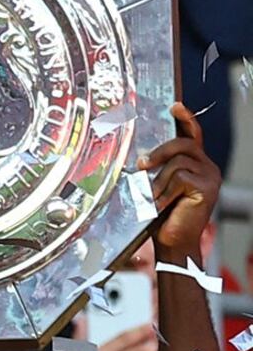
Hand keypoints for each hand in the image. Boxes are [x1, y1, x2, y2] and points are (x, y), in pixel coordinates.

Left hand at [142, 102, 221, 256]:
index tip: (174, 106)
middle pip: (182, 144)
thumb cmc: (163, 218)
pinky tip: (162, 205)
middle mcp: (207, 167)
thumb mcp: (160, 188)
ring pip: (178, 162)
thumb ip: (159, 170)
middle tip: (141, 164)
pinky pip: (179, 178)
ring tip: (153, 199)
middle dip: (159, 152)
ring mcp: (209, 176)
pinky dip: (165, 192)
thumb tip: (141, 158)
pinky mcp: (207, 187)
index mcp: (197, 164)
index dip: (185, 119)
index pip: (193, 135)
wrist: (174, 244)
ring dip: (159, 181)